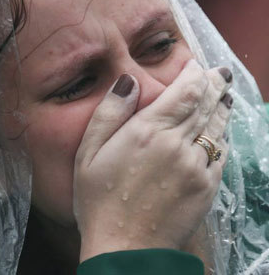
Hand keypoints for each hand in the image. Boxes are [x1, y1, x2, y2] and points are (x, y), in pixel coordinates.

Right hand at [74, 60, 231, 261]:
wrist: (126, 247)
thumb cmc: (98, 200)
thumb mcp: (88, 153)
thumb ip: (109, 113)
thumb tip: (128, 81)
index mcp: (148, 131)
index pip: (184, 92)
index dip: (193, 74)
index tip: (195, 64)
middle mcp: (178, 144)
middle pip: (205, 104)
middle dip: (212, 84)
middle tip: (218, 71)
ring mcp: (197, 166)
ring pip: (217, 127)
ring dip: (222, 106)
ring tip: (224, 93)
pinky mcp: (207, 187)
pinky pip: (221, 153)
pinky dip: (222, 136)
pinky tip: (218, 130)